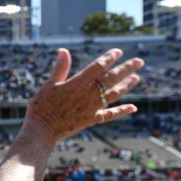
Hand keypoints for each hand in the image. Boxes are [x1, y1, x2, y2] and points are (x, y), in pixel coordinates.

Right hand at [26, 48, 142, 143]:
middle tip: (139, 61)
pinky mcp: (91, 120)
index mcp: (77, 83)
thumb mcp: (49, 85)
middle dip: (126, 69)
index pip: (97, 67)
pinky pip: (110, 115)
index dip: (108, 58)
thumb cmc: (41, 106)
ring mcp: (91, 108)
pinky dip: (122, 111)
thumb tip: (63, 50)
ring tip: (136, 78)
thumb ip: (60, 68)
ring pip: (114, 94)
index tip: (118, 52)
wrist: (41, 130)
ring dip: (126, 86)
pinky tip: (133, 108)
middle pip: (111, 79)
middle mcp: (88, 94)